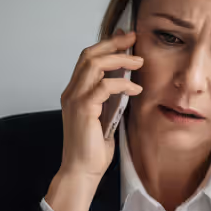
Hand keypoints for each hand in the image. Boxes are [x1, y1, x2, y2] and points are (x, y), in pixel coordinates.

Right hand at [45, 31, 143, 210]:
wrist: (82, 171)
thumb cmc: (93, 149)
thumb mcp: (105, 117)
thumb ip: (110, 99)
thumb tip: (126, 82)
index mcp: (75, 92)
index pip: (87, 59)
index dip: (106, 46)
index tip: (126, 40)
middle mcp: (71, 92)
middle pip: (89, 54)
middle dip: (113, 44)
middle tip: (134, 39)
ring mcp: (75, 99)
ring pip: (94, 64)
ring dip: (119, 59)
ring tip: (139, 61)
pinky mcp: (83, 109)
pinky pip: (103, 86)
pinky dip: (122, 84)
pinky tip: (136, 88)